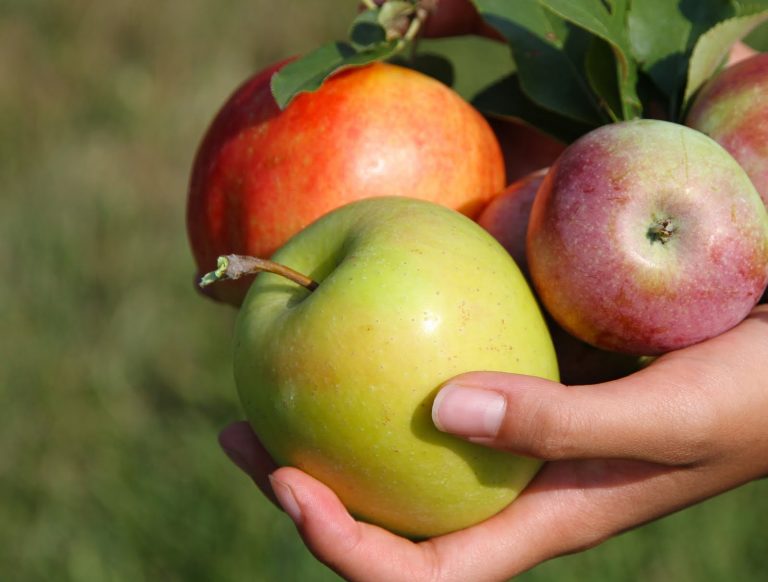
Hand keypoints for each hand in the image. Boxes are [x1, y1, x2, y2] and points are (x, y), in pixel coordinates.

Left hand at [220, 305, 767, 581]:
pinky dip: (386, 379)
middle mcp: (512, 488)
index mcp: (538, 519)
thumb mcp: (663, 416)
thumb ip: (561, 425)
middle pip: (387, 518)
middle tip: (236, 431)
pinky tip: (362, 332)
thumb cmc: (747, 399)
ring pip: (403, 460)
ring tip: (267, 390)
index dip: (341, 545)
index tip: (284, 482)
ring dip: (331, 431)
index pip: (418, 574)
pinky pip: (440, 396)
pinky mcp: (526, 390)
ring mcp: (515, 441)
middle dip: (303, 490)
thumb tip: (439, 413)